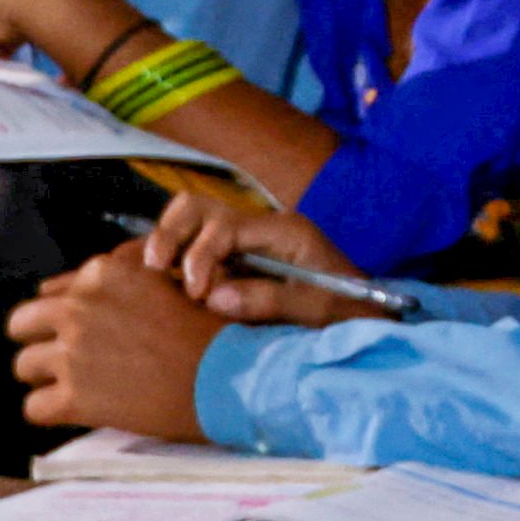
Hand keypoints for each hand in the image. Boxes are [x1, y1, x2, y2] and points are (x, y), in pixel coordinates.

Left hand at [6, 249, 223, 438]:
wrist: (230, 378)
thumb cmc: (207, 331)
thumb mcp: (166, 283)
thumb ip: (119, 278)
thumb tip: (63, 285)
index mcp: (101, 274)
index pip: (52, 293)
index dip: (64, 317)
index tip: (86, 334)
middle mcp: (79, 308)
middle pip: (22, 323)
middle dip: (41, 341)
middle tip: (68, 359)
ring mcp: (72, 354)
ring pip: (23, 366)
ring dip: (47, 377)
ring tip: (78, 387)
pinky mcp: (73, 397)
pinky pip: (33, 408)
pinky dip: (52, 412)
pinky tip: (77, 411)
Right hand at [141, 192, 388, 325]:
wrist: (365, 313)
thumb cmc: (348, 309)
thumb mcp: (318, 308)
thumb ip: (270, 301)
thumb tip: (214, 298)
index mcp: (284, 230)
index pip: (225, 228)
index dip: (201, 256)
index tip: (196, 293)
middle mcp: (260, 227)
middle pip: (199, 207)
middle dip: (171, 234)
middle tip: (157, 269)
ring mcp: (246, 239)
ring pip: (191, 218)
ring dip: (168, 241)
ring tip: (154, 274)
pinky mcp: (236, 258)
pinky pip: (195, 244)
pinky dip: (174, 256)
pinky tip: (160, 280)